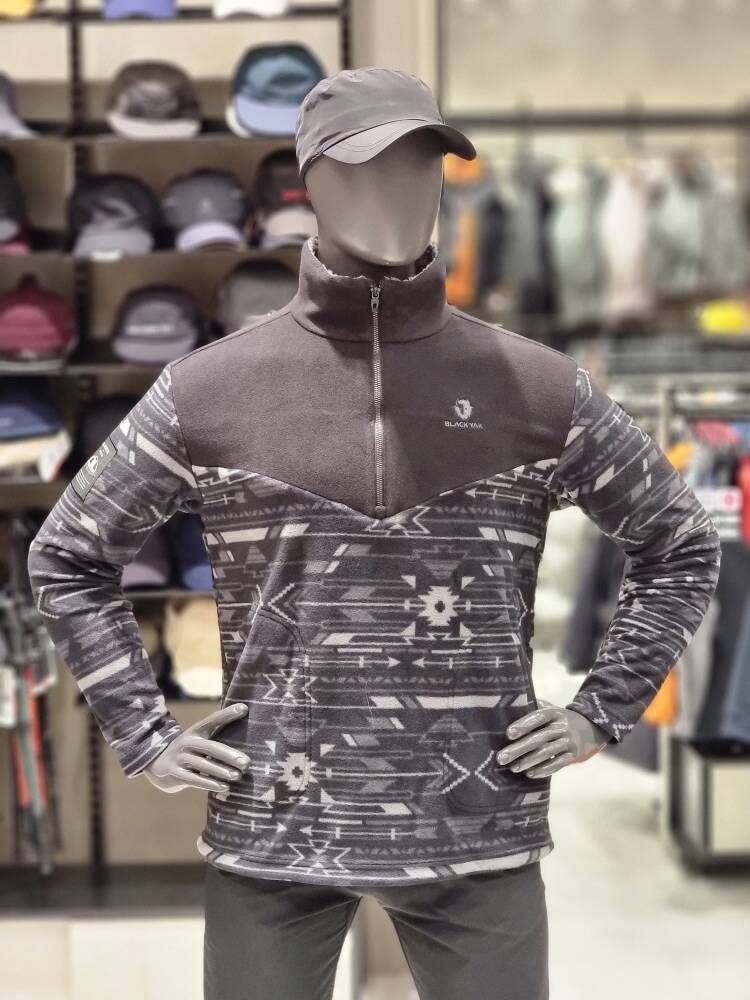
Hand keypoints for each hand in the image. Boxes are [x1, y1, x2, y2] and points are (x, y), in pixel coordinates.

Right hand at [144, 704, 250, 793]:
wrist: (158, 765)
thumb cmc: (190, 750)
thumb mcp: (200, 738)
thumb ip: (218, 730)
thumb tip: (244, 714)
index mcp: (195, 730)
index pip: (212, 720)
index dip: (227, 714)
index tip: (244, 708)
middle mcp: (187, 742)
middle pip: (211, 747)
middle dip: (229, 755)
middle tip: (246, 763)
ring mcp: (179, 758)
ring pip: (204, 765)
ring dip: (222, 772)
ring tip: (237, 776)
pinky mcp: (175, 774)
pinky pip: (194, 780)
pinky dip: (210, 784)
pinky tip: (224, 787)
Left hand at [495, 701, 609, 778]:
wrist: (590, 728)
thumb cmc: (560, 719)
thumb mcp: (551, 709)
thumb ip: (533, 707)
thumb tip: (508, 706)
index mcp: (555, 713)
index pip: (538, 717)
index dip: (524, 724)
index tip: (508, 733)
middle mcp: (563, 726)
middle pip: (539, 738)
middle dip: (518, 749)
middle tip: (501, 757)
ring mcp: (569, 741)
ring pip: (547, 752)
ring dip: (528, 761)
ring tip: (513, 768)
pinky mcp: (573, 755)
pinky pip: (558, 764)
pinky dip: (543, 770)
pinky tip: (530, 774)